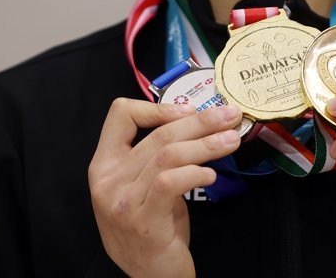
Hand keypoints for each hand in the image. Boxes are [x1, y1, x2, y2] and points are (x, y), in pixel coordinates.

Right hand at [87, 98, 241, 276]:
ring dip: (205, 144)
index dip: (156, 107)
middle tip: (229, 116)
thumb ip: (157, 157)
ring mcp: (122, 201)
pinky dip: (195, 173)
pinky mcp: (142, 221)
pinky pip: (170, 183)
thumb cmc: (153, 228)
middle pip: (157, 134)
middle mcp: (107, 180)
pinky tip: (211, 176)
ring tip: (230, 140)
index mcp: (104, 164)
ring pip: (167, 155)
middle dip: (200, 121)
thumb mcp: (144, 186)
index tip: (189, 110)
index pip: (120, 115)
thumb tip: (198, 122)